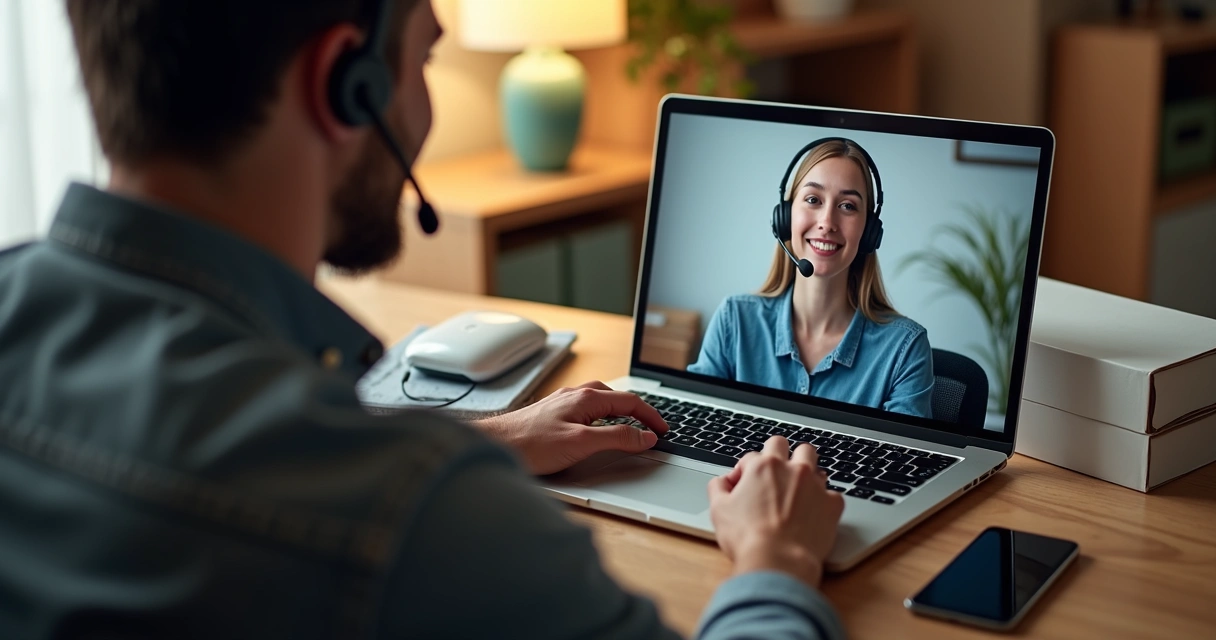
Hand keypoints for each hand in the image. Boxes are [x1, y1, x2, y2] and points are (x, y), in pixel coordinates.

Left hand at [472, 381, 667, 475]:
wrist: (495, 445)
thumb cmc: (531, 444)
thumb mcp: (581, 443)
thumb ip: (616, 438)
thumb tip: (644, 436)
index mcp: (586, 398)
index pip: (630, 401)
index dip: (651, 416)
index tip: (664, 430)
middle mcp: (575, 395)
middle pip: (617, 398)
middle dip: (639, 411)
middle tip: (653, 428)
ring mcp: (563, 403)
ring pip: (602, 402)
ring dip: (621, 412)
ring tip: (633, 427)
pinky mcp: (553, 413)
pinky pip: (588, 409)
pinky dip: (604, 417)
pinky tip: (599, 428)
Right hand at [708, 437, 844, 588]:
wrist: (778, 561)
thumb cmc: (748, 538)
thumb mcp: (718, 510)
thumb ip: (718, 488)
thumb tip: (721, 482)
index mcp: (763, 467)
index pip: (752, 456)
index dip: (743, 471)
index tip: (742, 485)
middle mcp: (792, 469)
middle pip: (789, 446)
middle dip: (780, 455)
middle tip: (774, 475)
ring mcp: (815, 485)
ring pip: (815, 465)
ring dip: (805, 475)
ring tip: (796, 493)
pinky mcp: (832, 504)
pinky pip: (832, 494)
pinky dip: (823, 502)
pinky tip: (814, 513)